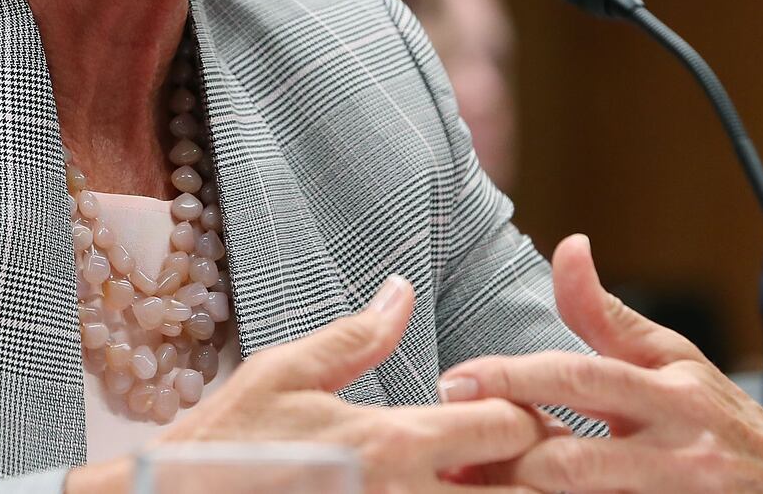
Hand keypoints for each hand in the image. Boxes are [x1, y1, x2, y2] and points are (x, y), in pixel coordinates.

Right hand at [68, 276, 559, 493]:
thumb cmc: (226, 442)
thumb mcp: (285, 372)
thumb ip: (356, 336)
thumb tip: (401, 289)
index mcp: (393, 443)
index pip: (509, 426)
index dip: (526, 413)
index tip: (508, 409)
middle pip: (525, 492)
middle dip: (536, 471)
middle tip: (517, 456)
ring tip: (485, 479)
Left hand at [439, 235, 762, 492]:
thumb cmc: (715, 416)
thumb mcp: (671, 358)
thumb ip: (605, 314)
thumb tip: (567, 245)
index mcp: (671, 397)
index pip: (579, 380)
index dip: (511, 378)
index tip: (453, 380)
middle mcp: (679, 456)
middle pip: (574, 462)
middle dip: (504, 458)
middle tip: (445, 452)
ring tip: (466, 486)